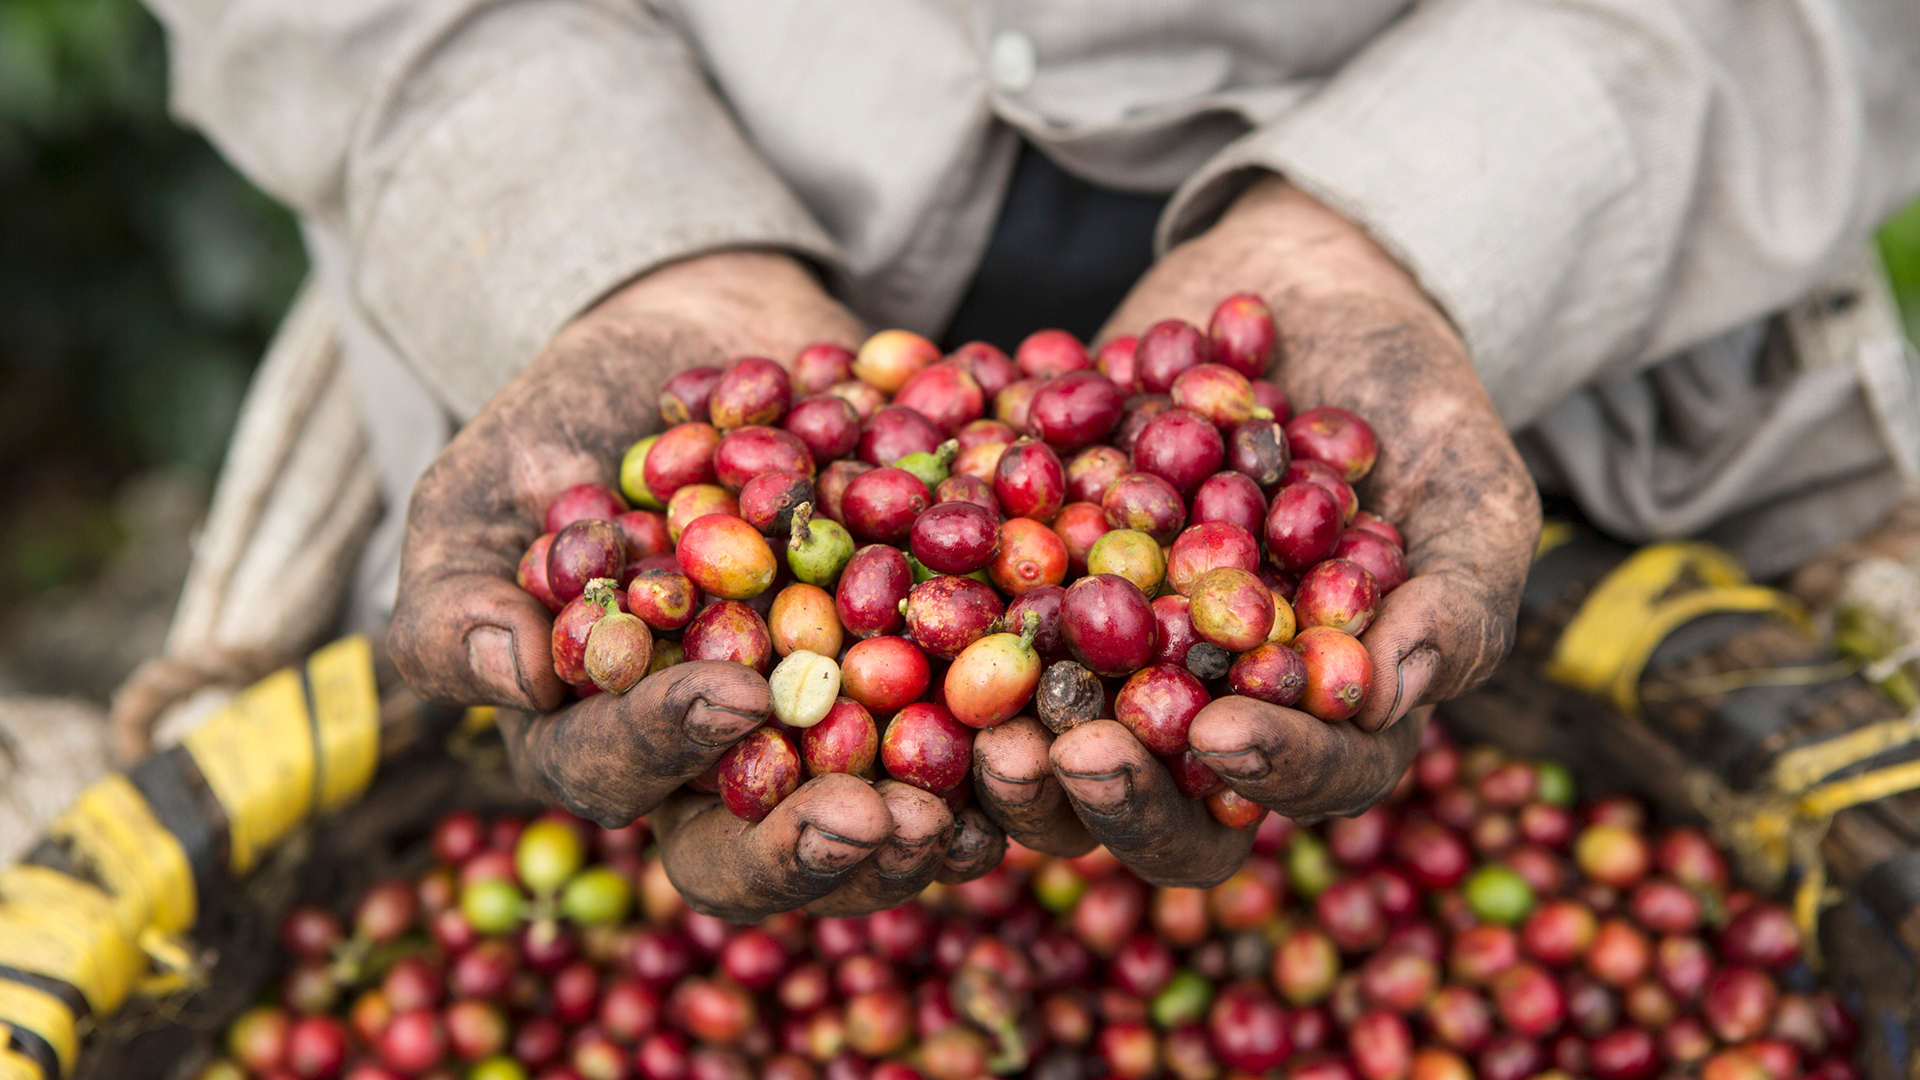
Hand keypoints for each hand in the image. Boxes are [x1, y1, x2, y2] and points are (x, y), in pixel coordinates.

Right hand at [388, 251, 1001, 919]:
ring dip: (927, 824)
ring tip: (983, 809)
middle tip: (889, 820)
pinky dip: (1001, 744)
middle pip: (750, 847)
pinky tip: (1055, 739)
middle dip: (817, 843)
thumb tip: (511, 674)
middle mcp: (708, 767)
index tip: (737, 695)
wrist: (698, 348)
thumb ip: (459, 591)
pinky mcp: (905, 689)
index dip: (671, 746)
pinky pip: (955, 743)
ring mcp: (814, 736)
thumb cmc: (563, 427)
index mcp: (593, 737)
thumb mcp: (476, 494)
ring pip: (863, 819)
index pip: (615, 772)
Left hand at [985, 178, 1539, 885]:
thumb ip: (1459, 595)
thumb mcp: (1472, 482)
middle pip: (1161, 803)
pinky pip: (973, 636)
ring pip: (1052, 749)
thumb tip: (1389, 698)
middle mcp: (1207, 708)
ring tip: (973, 722)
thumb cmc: (1411, 390)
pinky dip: (940, 634)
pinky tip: (900, 608)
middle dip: (1113, 793)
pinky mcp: (1025, 593)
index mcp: (1324, 714)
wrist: (1293, 283)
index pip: (1309, 780)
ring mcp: (1107, 660)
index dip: (1272, 771)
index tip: (1227, 730)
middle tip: (1067, 752)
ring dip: (1008, 756)